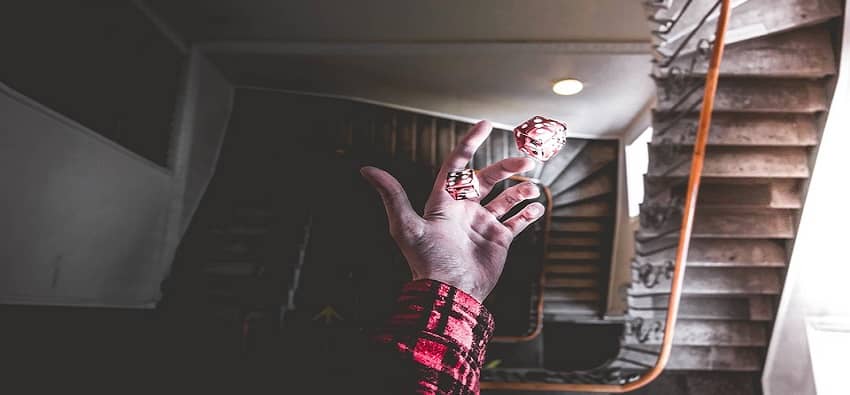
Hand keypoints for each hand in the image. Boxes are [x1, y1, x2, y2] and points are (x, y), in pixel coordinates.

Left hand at [361, 121, 544, 301]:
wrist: (450, 292)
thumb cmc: (427, 261)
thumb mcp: (406, 226)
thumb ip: (392, 196)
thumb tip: (366, 169)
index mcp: (444, 201)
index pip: (458, 164)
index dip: (470, 142)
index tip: (486, 124)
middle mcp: (464, 209)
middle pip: (488, 177)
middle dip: (507, 167)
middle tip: (526, 162)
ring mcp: (482, 224)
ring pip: (505, 198)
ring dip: (520, 189)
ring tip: (531, 187)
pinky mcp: (497, 240)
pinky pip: (516, 221)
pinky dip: (528, 212)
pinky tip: (537, 206)